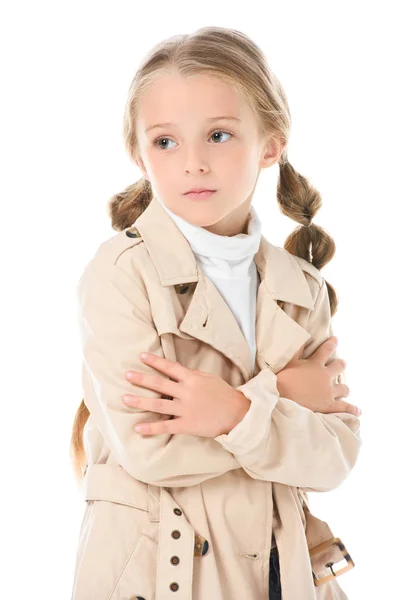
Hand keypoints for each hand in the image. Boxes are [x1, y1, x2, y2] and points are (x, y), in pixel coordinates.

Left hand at [122, 352, 250, 436]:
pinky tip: (137, 428)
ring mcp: (186, 409)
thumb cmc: (224, 394)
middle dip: (142, 379)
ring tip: (125, 398)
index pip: (170, 368)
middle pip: (160, 384)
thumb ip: (192, 375)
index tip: (141, 356)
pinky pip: (165, 426)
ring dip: (140, 401)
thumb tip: (177, 372)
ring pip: (158, 405)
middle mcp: (186, 392)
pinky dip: (151, 428)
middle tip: (126, 375)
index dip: (155, 362)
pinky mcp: (187, 425)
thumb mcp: (209, 378)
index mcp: (192, 379)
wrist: (238, 414)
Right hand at [276, 337, 361, 415]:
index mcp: (315, 364)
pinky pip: (345, 407)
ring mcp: (329, 392)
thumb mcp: (288, 362)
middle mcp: (325, 376)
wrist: (283, 400)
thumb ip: (296, 349)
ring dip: (344, 388)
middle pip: (339, 367)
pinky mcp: (330, 406)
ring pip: (344, 388)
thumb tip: (300, 334)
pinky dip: (352, 409)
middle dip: (341, 365)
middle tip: (342, 364)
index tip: (335, 339)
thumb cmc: (283, 380)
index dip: (331, 343)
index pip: (326, 350)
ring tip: (344, 390)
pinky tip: (357, 410)